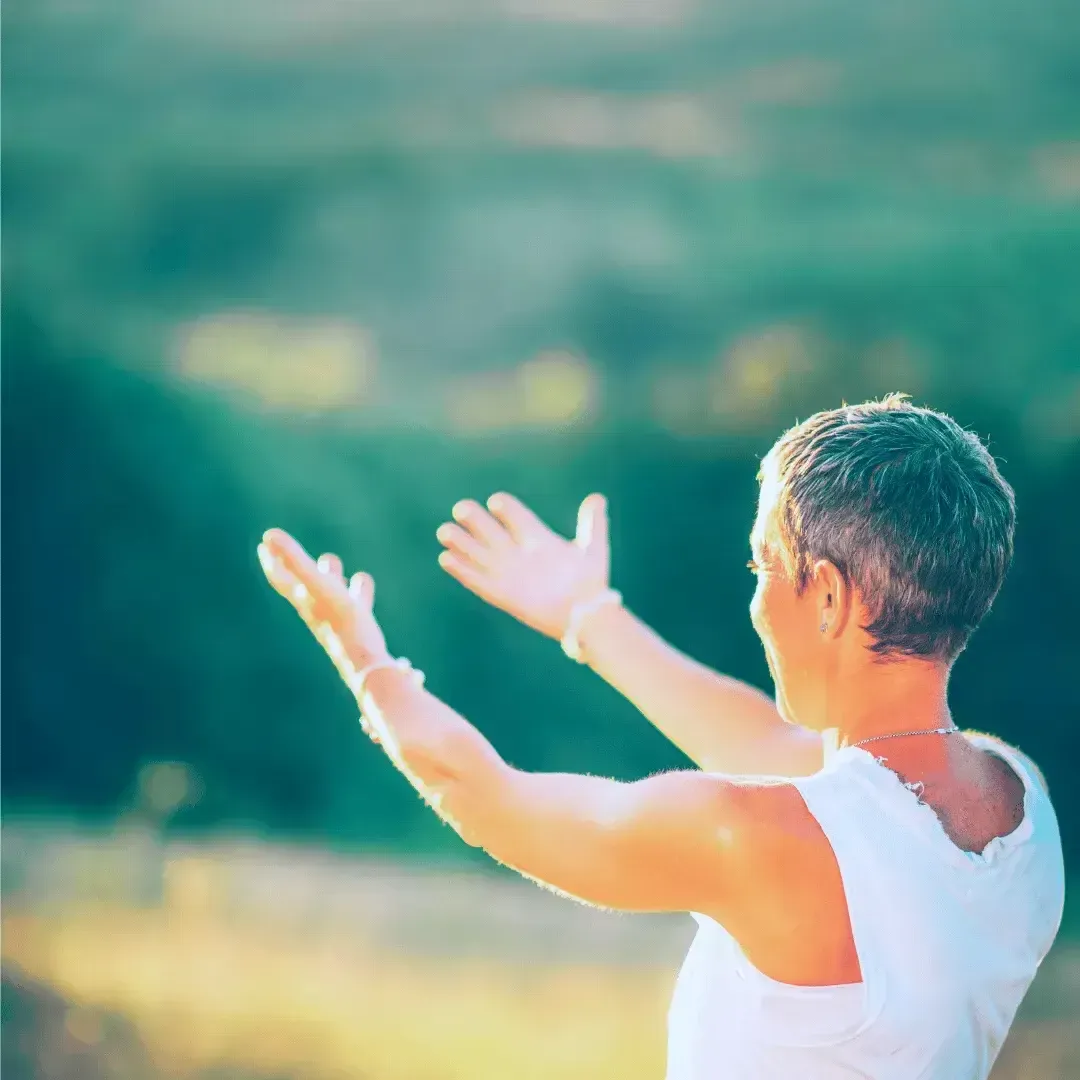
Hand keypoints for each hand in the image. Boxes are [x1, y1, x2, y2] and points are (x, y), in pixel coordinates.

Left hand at [258, 528, 390, 689]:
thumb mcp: (316, 583)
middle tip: (293, 552)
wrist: (364, 660)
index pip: (280, 576)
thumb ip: (293, 559)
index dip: (272, 559)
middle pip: (305, 582)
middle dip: (302, 566)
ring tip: (335, 568)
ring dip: (332, 577)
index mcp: (302, 598)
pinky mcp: (357, 623)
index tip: (264, 544)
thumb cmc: (339, 620)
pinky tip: (363, 584)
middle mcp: (316, 607)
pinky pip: (358, 600)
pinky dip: (360, 590)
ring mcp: (336, 616)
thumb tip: (268, 534)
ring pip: (333, 590)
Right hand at [436, 492, 610, 639]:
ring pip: (478, 555)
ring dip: (461, 544)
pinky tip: (446, 558)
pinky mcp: (502, 595)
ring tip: (445, 531)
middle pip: (490, 532)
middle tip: (461, 508)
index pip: (515, 515)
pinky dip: (462, 571)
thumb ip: (592, 523)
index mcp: (537, 538)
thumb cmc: (591, 582)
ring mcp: (509, 574)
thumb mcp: (592, 548)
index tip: (497, 502)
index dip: (505, 508)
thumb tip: (598, 498)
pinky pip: (477, 581)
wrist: (586, 615)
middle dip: (474, 520)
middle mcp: (519, 554)